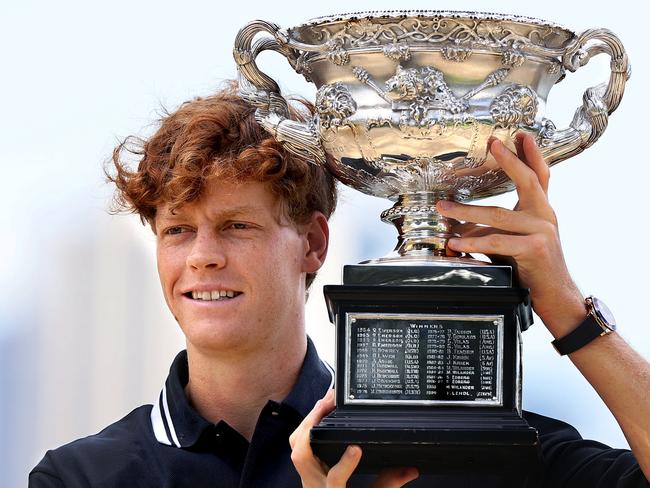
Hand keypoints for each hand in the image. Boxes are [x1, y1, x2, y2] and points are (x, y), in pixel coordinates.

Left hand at [289, 389, 418, 486]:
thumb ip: (388, 485)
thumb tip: (411, 470)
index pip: (335, 479)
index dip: (345, 463)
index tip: (357, 448)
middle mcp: (315, 487)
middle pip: (301, 456)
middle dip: (310, 428)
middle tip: (326, 407)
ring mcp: (308, 479)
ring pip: (295, 448)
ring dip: (306, 424)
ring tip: (322, 405)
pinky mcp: (307, 472)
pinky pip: (299, 447)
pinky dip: (306, 429)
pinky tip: (318, 417)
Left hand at [436, 134, 584, 336]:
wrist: (554, 294)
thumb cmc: (532, 266)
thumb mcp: (514, 239)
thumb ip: (494, 226)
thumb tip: (459, 219)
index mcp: (541, 210)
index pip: (540, 175)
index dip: (531, 154)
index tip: (521, 134)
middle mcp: (544, 216)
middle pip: (528, 181)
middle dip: (509, 160)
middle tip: (493, 143)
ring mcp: (542, 231)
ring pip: (498, 216)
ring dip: (466, 211)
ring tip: (443, 208)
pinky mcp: (534, 249)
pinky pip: (496, 242)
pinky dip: (472, 241)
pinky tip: (455, 241)